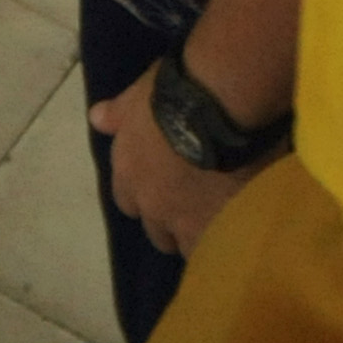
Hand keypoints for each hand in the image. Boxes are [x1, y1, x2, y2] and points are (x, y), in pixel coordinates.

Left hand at [90, 64, 264, 259]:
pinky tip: (244, 229)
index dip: (145, 197)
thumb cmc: (172, 94)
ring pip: (189, 246)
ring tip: (224, 221)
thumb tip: (97, 119)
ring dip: (201, 237)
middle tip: (196, 207)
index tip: (163, 189)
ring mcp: (187, 222)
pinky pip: (222, 248)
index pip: (127, 201)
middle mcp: (152, 205)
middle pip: (157, 232)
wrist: (217, 107)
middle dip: (172, 225)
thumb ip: (118, 114)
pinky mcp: (221, 229)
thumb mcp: (137, 97)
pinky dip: (230, 239)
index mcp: (129, 174)